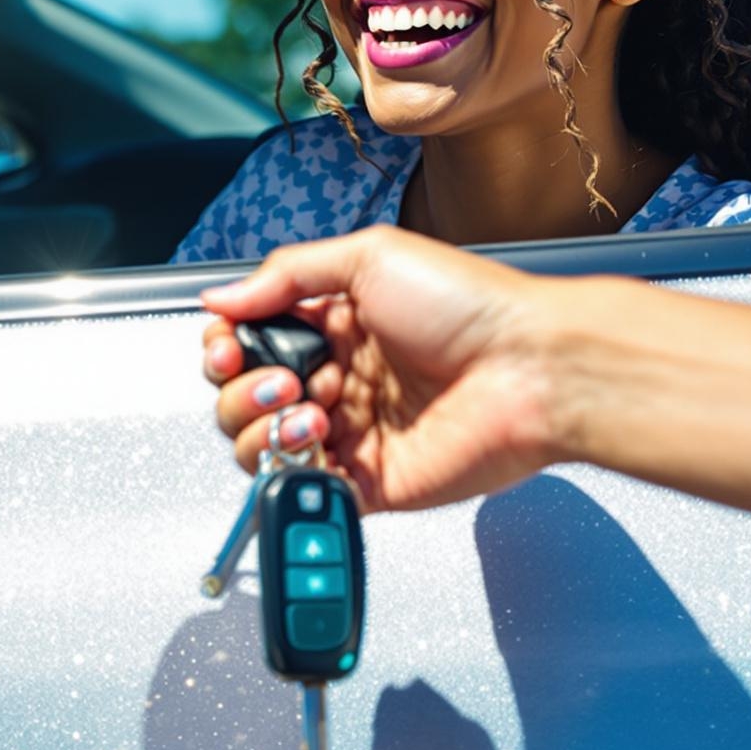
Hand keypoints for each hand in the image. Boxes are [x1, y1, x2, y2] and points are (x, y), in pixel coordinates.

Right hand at [199, 227, 572, 513]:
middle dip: (244, 389)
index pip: (251, 342)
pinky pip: (307, 492)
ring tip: (309, 409)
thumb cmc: (471, 307)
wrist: (531, 368)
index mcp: (336, 324)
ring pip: (264, 446)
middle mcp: (340, 378)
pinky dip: (291, 474)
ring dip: (265, 428)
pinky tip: (314, 442)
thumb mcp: (371, 257)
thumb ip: (287, 275)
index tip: (228, 345)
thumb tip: (219, 296)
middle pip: (246, 397)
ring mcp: (352, 432)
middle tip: (283, 378)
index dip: (227, 347)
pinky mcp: (370, 482)